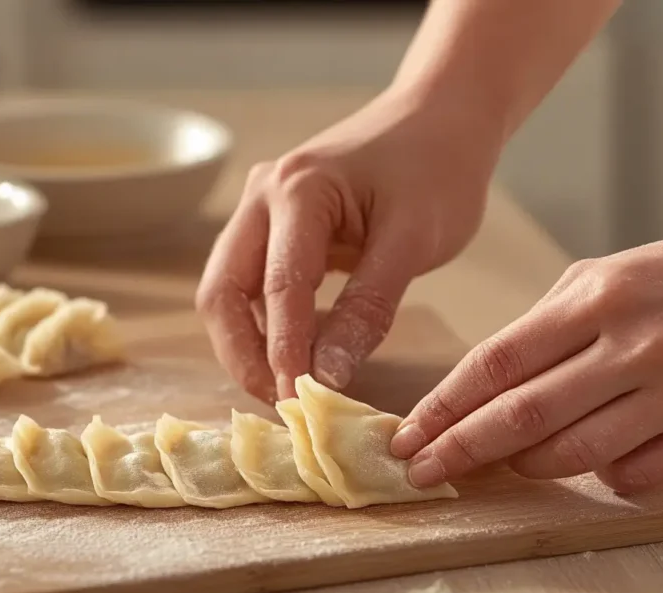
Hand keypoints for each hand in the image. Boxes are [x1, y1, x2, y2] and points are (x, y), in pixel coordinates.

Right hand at [196, 89, 500, 401]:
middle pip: (221, 292)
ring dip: (249, 345)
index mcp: (296, 190)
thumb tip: (328, 377)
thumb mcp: (413, 240)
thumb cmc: (437, 169)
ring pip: (227, 293)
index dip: (285, 351)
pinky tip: (297, 355)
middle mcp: (261, 198)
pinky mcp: (271, 229)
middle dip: (244, 355)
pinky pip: (251, 287)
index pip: (278, 286)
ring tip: (289, 388)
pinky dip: (266, 327)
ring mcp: (259, 211)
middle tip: (282, 403)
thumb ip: (368, 309)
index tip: (298, 404)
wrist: (440, 118)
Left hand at [393, 223, 662, 491]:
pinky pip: (638, 474)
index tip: (406, 435)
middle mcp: (634, 346)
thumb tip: (487, 388)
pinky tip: (590, 464)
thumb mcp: (607, 276)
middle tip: (419, 473)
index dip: (443, 406)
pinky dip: (602, 476)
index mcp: (598, 298)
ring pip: (575, 454)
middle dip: (459, 449)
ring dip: (524, 467)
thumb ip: (546, 327)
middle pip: (522, 415)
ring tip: (499, 466)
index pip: (496, 363)